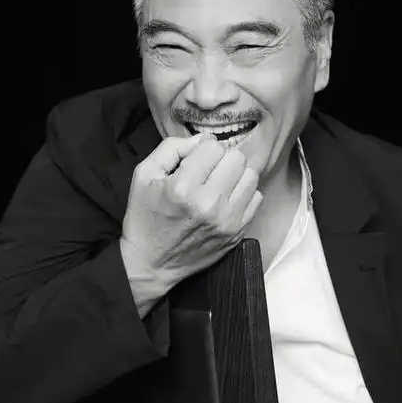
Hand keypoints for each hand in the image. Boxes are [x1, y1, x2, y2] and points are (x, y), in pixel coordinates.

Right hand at [120, 134, 262, 300]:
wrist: (152, 263)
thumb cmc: (145, 216)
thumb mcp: (144, 174)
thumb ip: (172, 147)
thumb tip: (204, 139)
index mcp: (182, 188)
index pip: (214, 146)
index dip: (203, 150)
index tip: (194, 162)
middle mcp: (208, 204)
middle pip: (236, 158)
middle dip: (221, 160)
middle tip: (207, 172)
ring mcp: (227, 221)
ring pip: (251, 175)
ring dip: (235, 175)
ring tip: (219, 184)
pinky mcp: (237, 233)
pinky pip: (257, 197)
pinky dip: (243, 194)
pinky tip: (227, 199)